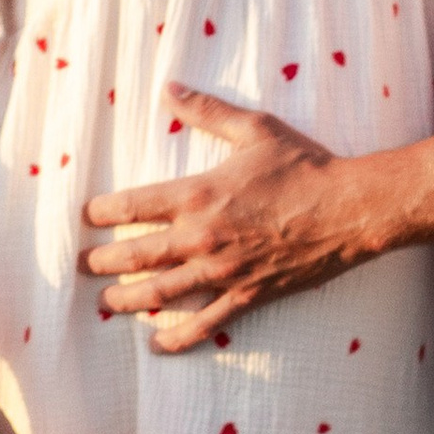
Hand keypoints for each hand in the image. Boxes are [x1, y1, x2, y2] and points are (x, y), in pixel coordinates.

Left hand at [83, 87, 354, 350]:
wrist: (349, 210)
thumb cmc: (304, 166)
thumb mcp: (255, 129)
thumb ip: (207, 110)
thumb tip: (169, 88)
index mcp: (198, 194)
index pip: (130, 206)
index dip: (100, 213)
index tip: (87, 216)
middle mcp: (202, 236)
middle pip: (134, 255)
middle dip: (102, 262)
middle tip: (84, 265)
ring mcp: (222, 271)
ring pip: (158, 293)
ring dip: (124, 300)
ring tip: (105, 302)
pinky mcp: (245, 295)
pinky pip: (203, 324)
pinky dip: (175, 338)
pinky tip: (155, 345)